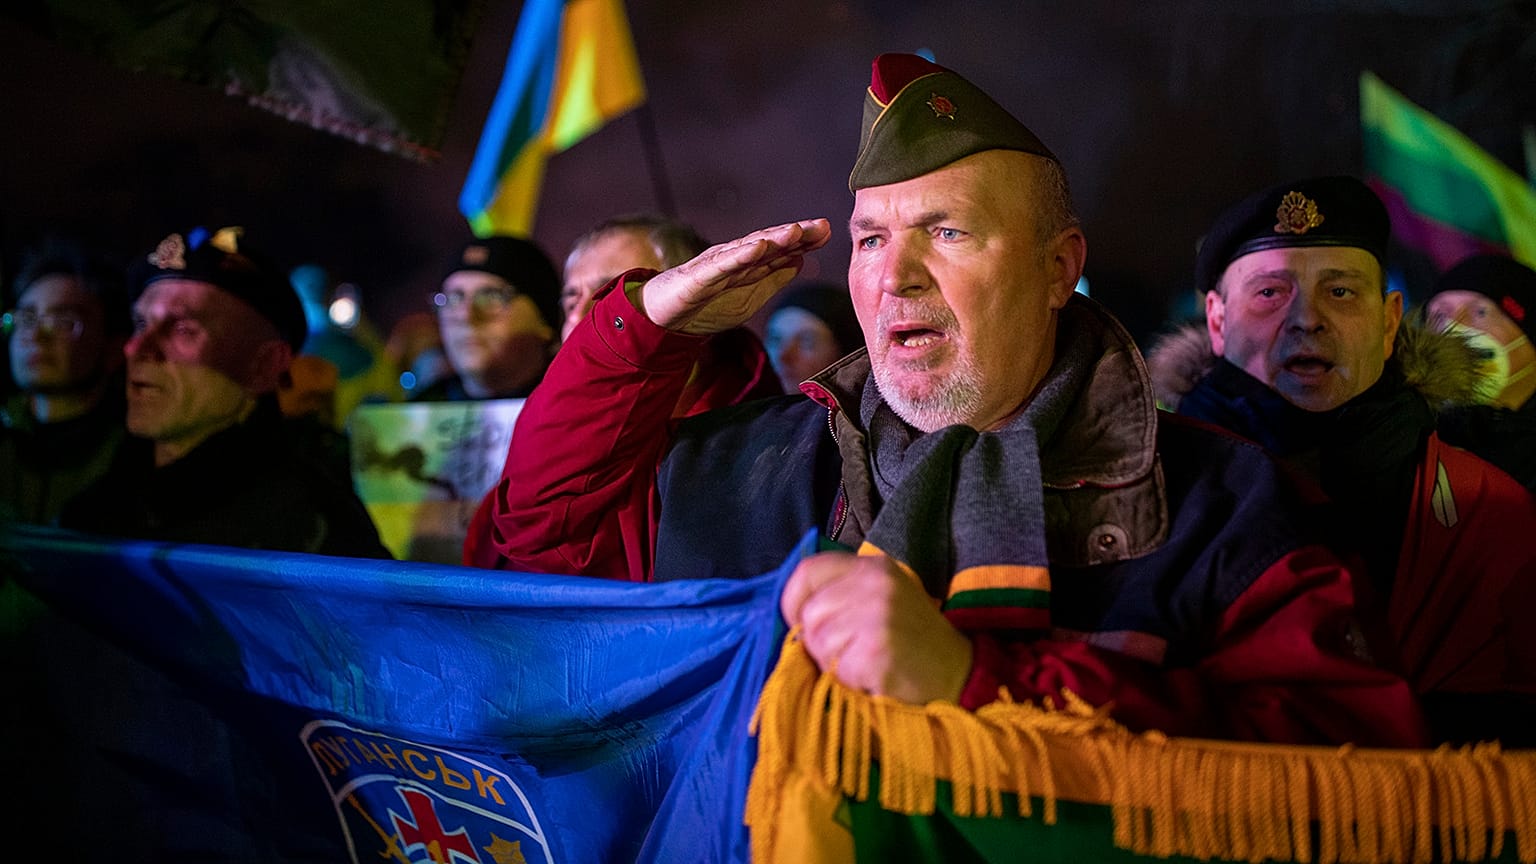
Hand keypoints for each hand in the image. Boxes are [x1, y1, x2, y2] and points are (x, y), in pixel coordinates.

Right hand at [635, 219, 831, 334]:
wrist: (663, 318)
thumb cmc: (706, 304)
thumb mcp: (749, 296)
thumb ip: (773, 279)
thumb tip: (801, 262)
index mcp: (748, 265)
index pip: (780, 249)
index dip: (804, 240)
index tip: (828, 232)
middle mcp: (734, 258)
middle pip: (769, 243)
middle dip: (796, 234)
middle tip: (822, 226)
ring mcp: (716, 265)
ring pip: (748, 248)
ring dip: (773, 239)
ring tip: (796, 231)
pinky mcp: (699, 277)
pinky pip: (722, 265)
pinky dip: (741, 255)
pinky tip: (759, 247)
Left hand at [780, 551, 973, 703]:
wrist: (960, 675)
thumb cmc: (914, 643)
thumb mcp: (882, 601)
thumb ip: (842, 596)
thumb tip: (794, 616)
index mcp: (874, 567)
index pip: (808, 571)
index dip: (794, 601)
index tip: (801, 624)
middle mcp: (875, 584)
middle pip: (810, 613)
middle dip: (818, 641)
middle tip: (852, 653)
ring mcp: (877, 615)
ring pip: (817, 643)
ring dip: (833, 664)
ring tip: (867, 664)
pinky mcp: (877, 650)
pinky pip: (835, 669)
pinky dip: (849, 681)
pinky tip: (875, 678)